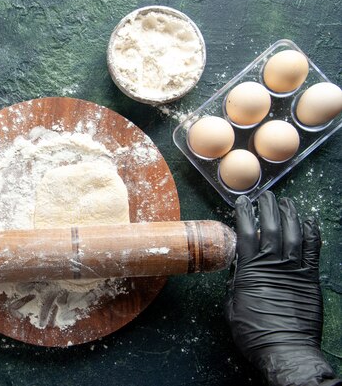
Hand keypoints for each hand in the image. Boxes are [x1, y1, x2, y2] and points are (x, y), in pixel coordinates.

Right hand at [225, 191, 338, 385]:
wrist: (284, 349)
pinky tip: (309, 221)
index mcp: (250, 270)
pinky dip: (312, 233)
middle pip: (272, 227)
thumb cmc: (253, 331)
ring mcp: (295, 270)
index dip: (245, 215)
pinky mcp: (310, 278)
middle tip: (267, 195)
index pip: (247, 233)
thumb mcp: (232, 304)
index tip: (243, 202)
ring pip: (294, 233)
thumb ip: (236, 282)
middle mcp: (274, 264)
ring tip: (287, 202)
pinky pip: (313, 249)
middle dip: (268, 208)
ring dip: (290, 215)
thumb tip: (238, 267)